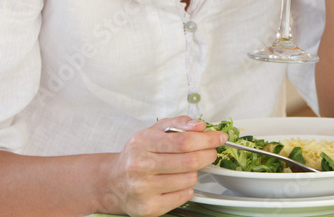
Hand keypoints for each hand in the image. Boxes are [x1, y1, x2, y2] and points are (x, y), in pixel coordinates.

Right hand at [104, 116, 226, 216]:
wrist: (114, 181)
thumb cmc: (138, 154)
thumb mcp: (154, 131)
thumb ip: (179, 124)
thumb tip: (200, 126)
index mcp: (142, 143)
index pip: (184, 141)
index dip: (207, 139)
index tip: (219, 138)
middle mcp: (140, 166)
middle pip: (190, 161)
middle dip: (208, 155)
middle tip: (210, 152)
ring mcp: (143, 189)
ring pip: (189, 179)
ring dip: (195, 172)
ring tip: (184, 169)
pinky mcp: (149, 208)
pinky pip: (184, 196)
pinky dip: (187, 188)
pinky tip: (176, 182)